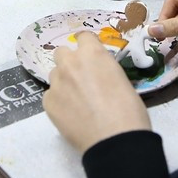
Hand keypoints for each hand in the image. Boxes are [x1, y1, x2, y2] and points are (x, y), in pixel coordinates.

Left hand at [43, 32, 151, 153]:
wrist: (115, 140)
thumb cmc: (129, 111)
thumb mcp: (121, 80)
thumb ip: (104, 70)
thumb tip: (98, 75)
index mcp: (93, 54)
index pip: (83, 37)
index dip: (86, 47)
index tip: (90, 57)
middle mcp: (70, 64)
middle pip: (61, 53)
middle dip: (69, 62)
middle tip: (81, 79)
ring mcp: (56, 83)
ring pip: (54, 75)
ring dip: (63, 82)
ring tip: (77, 101)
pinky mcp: (48, 103)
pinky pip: (50, 96)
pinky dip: (59, 103)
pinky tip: (71, 115)